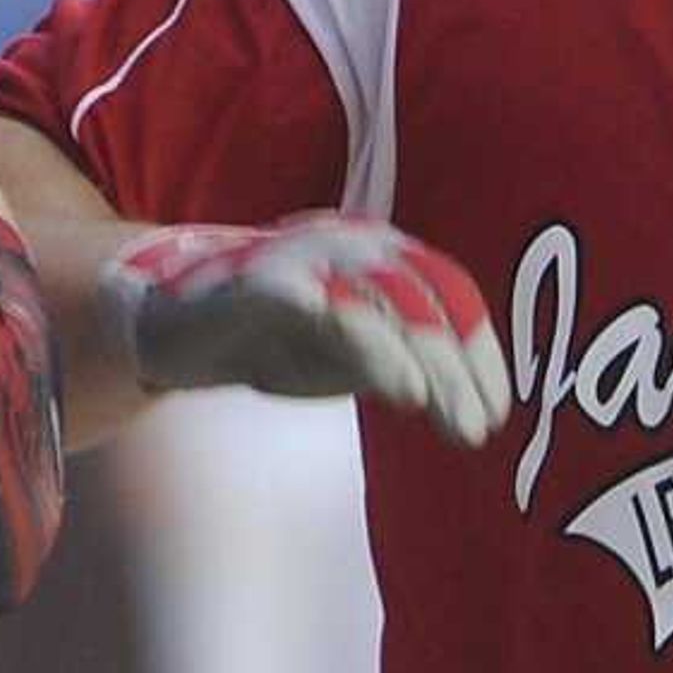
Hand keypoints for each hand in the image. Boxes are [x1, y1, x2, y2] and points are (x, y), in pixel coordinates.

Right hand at [109, 214, 510, 447]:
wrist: (175, 325)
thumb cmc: (278, 340)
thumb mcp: (354, 360)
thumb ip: (405, 369)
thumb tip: (471, 410)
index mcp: (385, 255)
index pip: (451, 293)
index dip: (481, 353)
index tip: (497, 413)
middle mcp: (352, 243)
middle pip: (421, 296)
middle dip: (452, 365)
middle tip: (473, 429)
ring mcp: (303, 255)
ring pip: (371, 296)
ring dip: (405, 353)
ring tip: (423, 403)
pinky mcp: (255, 278)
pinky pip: (303, 296)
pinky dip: (338, 327)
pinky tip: (371, 372)